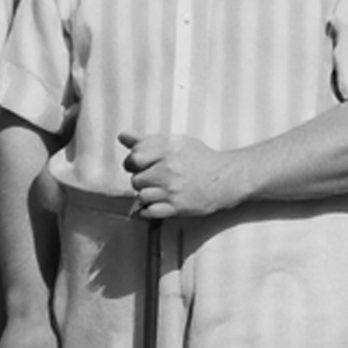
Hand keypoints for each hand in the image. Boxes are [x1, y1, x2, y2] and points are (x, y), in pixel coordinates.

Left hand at [119, 131, 241, 217]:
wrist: (225, 179)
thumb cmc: (199, 159)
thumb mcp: (176, 143)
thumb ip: (146, 141)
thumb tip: (122, 135)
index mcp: (168, 148)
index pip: (134, 157)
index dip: (133, 163)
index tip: (141, 165)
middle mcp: (169, 168)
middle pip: (136, 179)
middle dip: (142, 180)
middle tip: (154, 179)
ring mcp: (172, 189)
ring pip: (141, 195)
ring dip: (147, 195)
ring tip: (159, 191)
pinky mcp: (177, 207)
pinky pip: (149, 212)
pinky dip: (148, 210)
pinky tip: (156, 204)